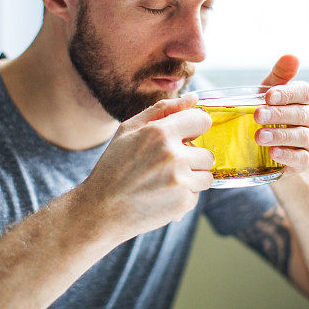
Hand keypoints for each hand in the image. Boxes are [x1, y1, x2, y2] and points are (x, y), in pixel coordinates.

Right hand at [79, 94, 213, 242]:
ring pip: (206, 175)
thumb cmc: (114, 167)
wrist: (101, 210)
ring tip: (164, 181)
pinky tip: (161, 196)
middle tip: (166, 165)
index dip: (194, 128)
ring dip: (191, 178)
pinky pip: (196, 194)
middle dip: (191, 158)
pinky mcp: (183, 203)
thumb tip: (193, 98)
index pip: (202, 120)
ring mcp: (180, 181)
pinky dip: (183, 196)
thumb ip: (163, 110)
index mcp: (160, 132)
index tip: (186, 135)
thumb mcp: (129, 130)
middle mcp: (174, 156)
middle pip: (207, 153)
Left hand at [254, 55, 308, 174]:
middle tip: (258, 115)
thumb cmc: (272, 113)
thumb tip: (291, 55)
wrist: (274, 147)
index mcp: (306, 99)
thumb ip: (279, 75)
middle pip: (301, 114)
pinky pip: (301, 158)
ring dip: (280, 135)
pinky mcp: (305, 160)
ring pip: (301, 136)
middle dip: (279, 114)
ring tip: (260, 137)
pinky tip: (272, 153)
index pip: (305, 92)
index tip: (269, 95)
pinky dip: (287, 155)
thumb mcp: (270, 93)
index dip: (288, 93)